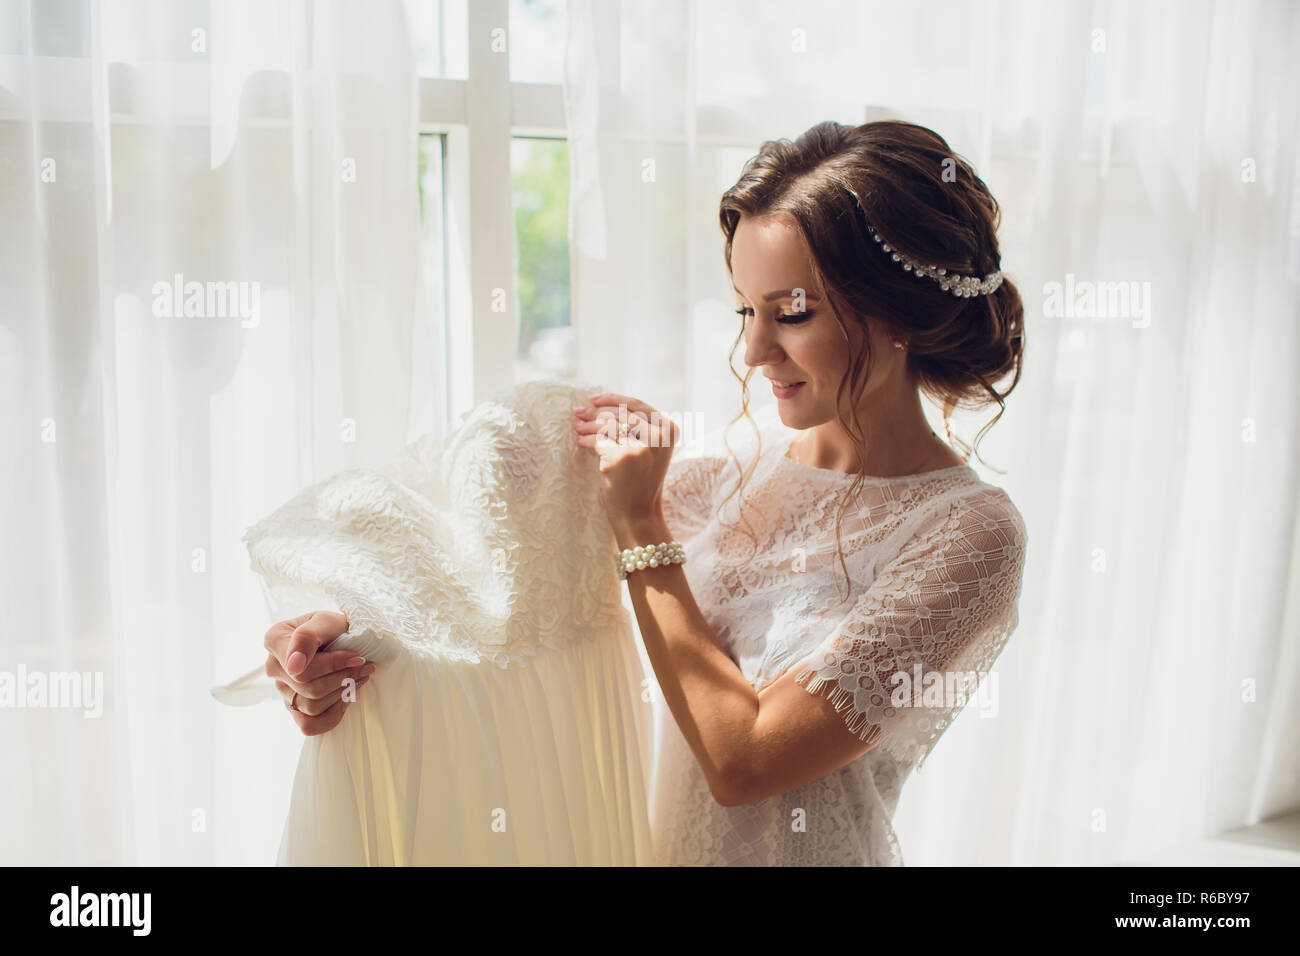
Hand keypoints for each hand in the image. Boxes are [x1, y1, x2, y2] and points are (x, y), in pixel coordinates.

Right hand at [263, 610, 374, 735]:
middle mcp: (273, 667)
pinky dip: (332, 715)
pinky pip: (309, 725)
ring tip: (360, 676)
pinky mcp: (294, 708)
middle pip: (308, 687)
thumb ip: (308, 636)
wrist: (341, 636)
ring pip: (311, 706)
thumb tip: (295, 666)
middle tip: (365, 665)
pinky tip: (346, 697)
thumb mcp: (326, 621)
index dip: (333, 665)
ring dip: (342, 693)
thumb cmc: (332, 627)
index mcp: (275, 640)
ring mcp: (282, 690)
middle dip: (343, 677)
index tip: (357, 657)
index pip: (302, 667)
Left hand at [573, 392, 678, 530]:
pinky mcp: (622, 457)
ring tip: (577, 426)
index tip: (594, 398)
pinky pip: (599, 441)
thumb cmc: (639, 481)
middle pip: (620, 414)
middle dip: (595, 411)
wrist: (638, 514)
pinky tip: (580, 441)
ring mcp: (641, 447)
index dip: (614, 399)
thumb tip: (601, 404)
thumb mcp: (649, 450)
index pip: (638, 405)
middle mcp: (659, 437)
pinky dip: (586, 440)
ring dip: (588, 425)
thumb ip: (637, 427)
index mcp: (669, 430)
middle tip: (578, 411)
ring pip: (608, 426)